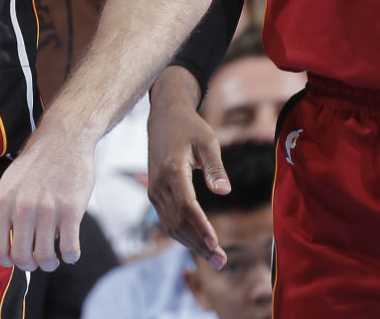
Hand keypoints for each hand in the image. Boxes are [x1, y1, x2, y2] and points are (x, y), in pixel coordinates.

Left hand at [0, 124, 93, 271]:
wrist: (63, 140)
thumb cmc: (33, 166)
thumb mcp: (6, 186)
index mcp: (2, 201)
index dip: (5, 261)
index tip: (14, 261)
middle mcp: (22, 206)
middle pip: (21, 257)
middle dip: (29, 266)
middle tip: (37, 261)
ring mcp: (48, 209)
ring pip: (45, 256)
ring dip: (49, 264)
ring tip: (52, 259)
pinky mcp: (72, 209)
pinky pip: (69, 248)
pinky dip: (70, 256)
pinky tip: (69, 251)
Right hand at [146, 69, 228, 268]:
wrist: (163, 117)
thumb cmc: (190, 127)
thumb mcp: (207, 140)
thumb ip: (215, 167)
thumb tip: (224, 192)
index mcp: (172, 170)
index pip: (186, 205)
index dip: (200, 226)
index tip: (216, 243)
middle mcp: (159, 184)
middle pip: (178, 222)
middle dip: (200, 244)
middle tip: (222, 262)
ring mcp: (154, 191)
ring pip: (171, 226)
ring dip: (192, 244)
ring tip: (216, 258)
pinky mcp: (156, 194)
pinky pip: (168, 220)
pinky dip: (184, 235)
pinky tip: (201, 244)